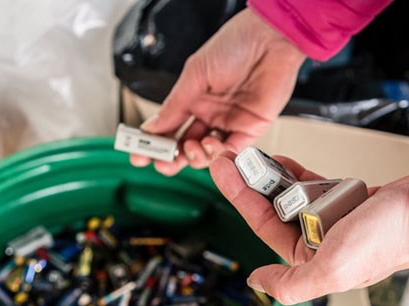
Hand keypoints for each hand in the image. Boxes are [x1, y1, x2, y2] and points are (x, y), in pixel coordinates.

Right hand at [130, 8, 305, 175]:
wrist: (269, 40)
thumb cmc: (234, 45)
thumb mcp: (195, 74)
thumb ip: (175, 105)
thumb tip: (152, 127)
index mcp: (192, 99)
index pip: (168, 128)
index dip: (154, 144)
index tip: (139, 155)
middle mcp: (210, 114)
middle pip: (186, 147)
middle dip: (173, 159)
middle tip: (163, 162)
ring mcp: (229, 123)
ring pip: (208, 154)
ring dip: (196, 156)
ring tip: (192, 146)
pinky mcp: (251, 129)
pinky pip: (233, 151)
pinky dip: (220, 155)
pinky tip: (211, 147)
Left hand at [209, 152, 408, 304]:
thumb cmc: (385, 239)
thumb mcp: (331, 270)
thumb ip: (290, 285)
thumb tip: (256, 282)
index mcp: (312, 263)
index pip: (265, 227)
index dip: (240, 198)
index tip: (223, 172)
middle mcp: (320, 244)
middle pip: (274, 210)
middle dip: (251, 184)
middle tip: (232, 157)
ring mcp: (334, 221)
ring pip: (293, 196)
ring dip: (273, 176)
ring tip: (254, 155)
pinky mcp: (348, 201)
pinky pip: (315, 186)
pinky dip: (298, 174)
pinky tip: (282, 162)